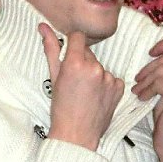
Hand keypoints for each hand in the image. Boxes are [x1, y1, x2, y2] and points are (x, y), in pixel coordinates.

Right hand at [39, 23, 123, 150]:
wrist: (77, 134)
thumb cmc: (61, 108)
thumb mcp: (53, 77)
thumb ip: (51, 49)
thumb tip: (43, 27)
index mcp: (75, 63)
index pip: (78, 36)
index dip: (72, 44)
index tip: (69, 56)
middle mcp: (94, 68)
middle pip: (88, 52)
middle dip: (81, 62)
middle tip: (74, 81)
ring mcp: (108, 78)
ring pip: (99, 66)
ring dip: (93, 74)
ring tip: (85, 92)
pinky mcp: (119, 88)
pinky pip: (111, 78)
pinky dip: (105, 84)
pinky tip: (96, 97)